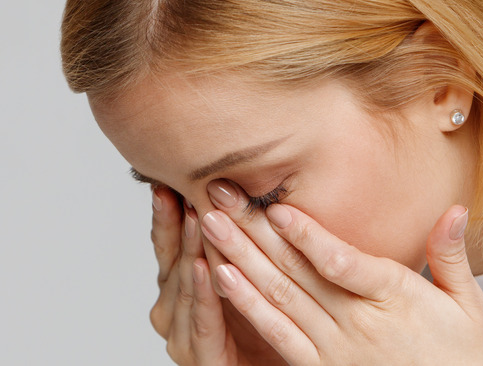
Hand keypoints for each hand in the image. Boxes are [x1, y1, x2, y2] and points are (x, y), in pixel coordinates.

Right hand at [148, 186, 285, 364]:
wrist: (271, 365)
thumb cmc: (262, 320)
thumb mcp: (248, 271)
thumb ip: (238, 239)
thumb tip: (241, 188)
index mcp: (181, 285)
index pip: (170, 243)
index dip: (169, 212)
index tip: (168, 179)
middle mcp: (174, 308)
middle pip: (174, 259)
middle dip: (179, 222)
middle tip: (180, 185)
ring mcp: (183, 334)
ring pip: (186, 286)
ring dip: (191, 249)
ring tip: (196, 215)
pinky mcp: (201, 358)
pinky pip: (203, 321)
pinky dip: (204, 294)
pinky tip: (205, 268)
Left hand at [200, 180, 482, 364]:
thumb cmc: (458, 356)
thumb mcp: (466, 304)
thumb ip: (450, 255)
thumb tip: (457, 209)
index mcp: (393, 298)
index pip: (342, 263)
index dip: (306, 235)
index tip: (275, 206)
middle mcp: (358, 323)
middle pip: (298, 271)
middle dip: (255, 230)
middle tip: (222, 195)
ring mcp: (334, 348)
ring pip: (280, 297)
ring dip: (241, 259)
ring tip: (210, 226)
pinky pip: (277, 334)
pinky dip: (248, 305)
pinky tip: (223, 278)